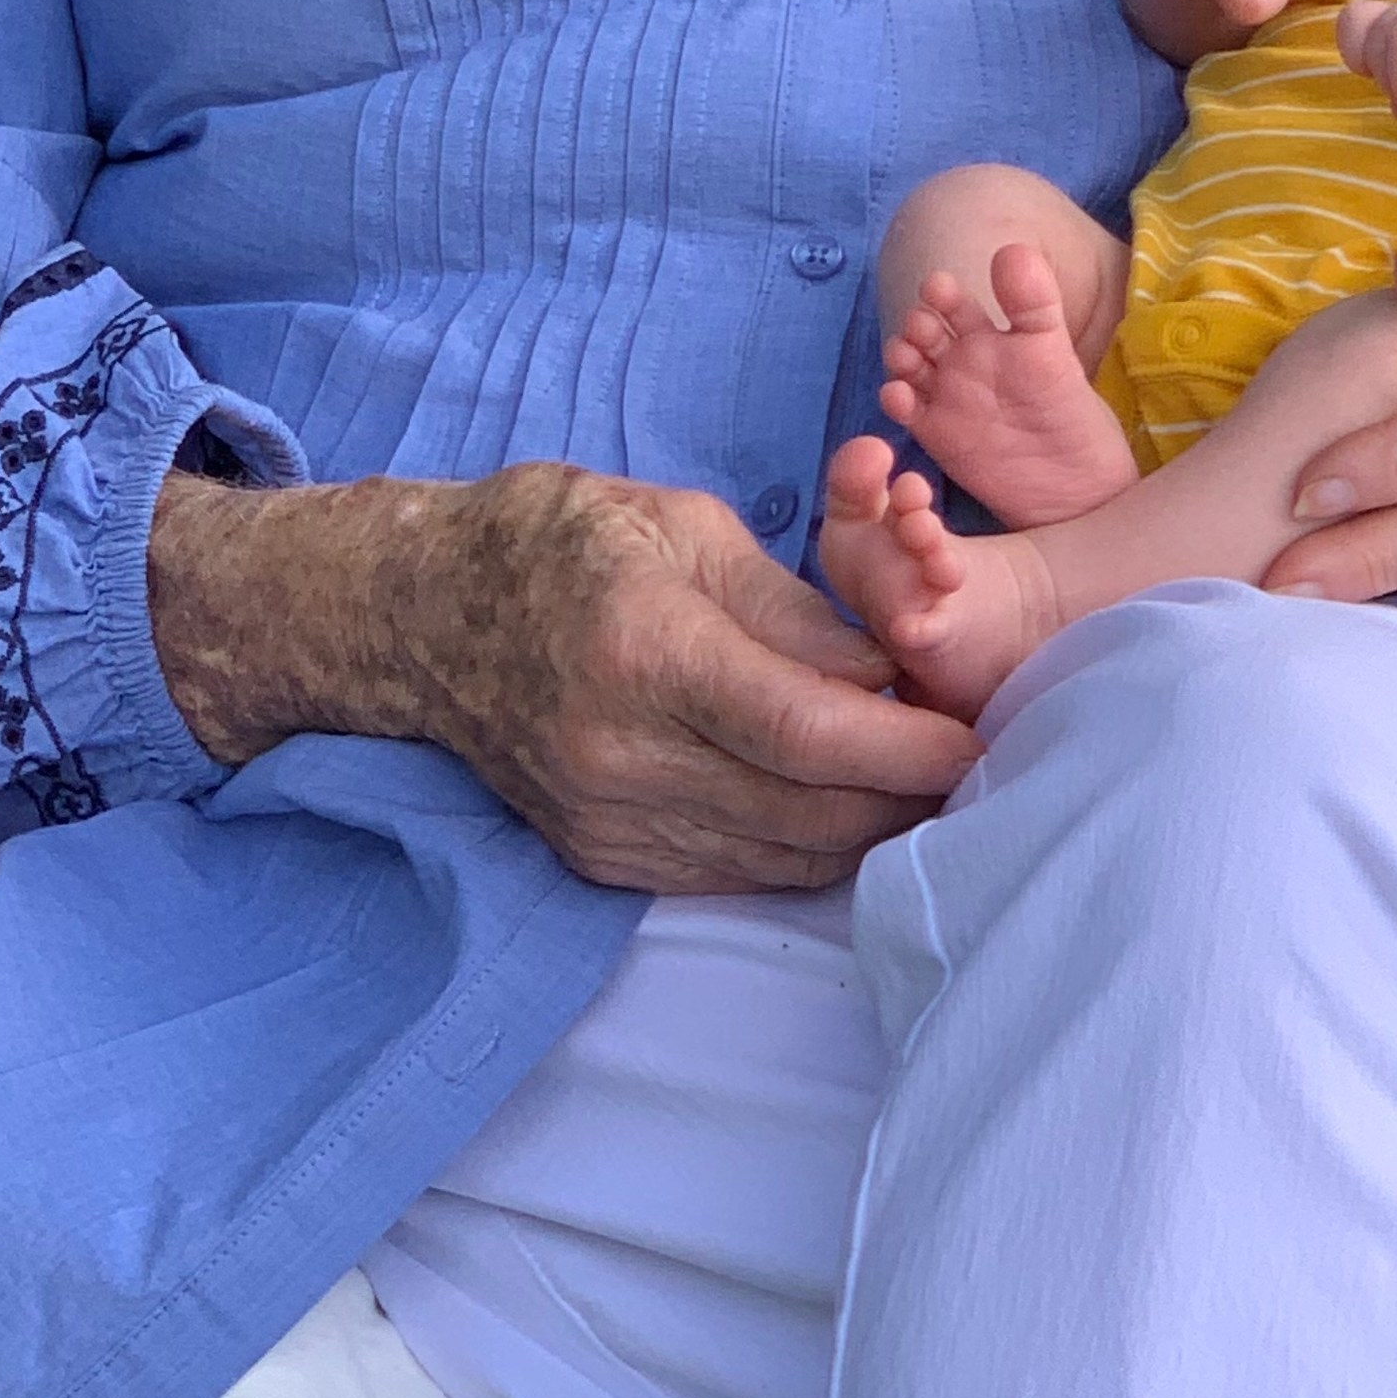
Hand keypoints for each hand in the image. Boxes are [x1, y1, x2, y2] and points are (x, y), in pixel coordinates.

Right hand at [149, 461, 976, 892]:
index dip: (905, 746)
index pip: (804, 730)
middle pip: (803, 810)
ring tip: (924, 785)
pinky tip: (845, 811)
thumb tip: (881, 675)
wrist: (420, 614)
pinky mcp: (600, 857)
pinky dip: (802, 850)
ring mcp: (605, 820)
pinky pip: (730, 873)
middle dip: (905, 796)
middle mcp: (620, 754)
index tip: (975, 740)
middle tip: (976, 762)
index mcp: (646, 651)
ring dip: (865, 832)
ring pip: (776, 858)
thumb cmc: (560, 540)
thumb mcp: (682, 524)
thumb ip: (790, 607)